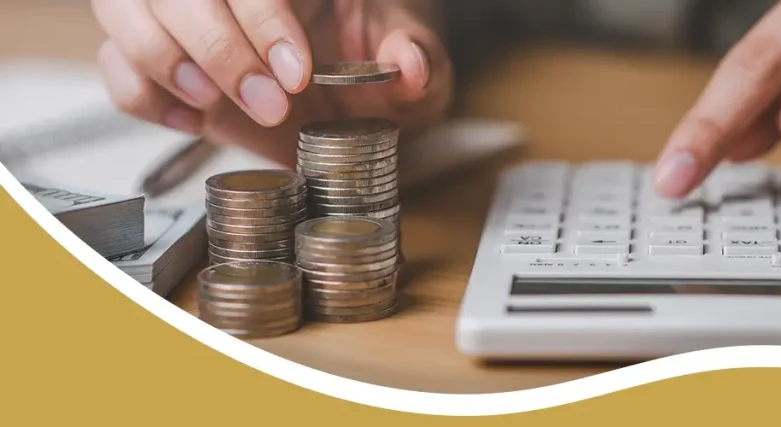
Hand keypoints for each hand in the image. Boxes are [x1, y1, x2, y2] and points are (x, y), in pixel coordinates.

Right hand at [91, 0, 451, 165]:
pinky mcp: (156, 57)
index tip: (296, 72)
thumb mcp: (415, 68)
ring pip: (126, 10)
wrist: (350, 108)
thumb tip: (410, 65)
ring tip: (216, 105)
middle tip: (271, 103)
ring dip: (166, 61)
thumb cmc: (379, 73)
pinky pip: (115, 65)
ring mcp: (182, 15)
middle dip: (220, 48)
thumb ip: (418, 61)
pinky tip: (193, 120)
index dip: (262, 16)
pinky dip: (143, 96)